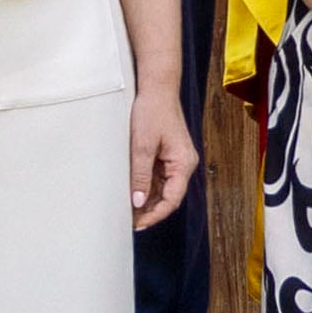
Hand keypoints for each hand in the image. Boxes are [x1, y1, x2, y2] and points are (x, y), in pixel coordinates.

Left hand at [128, 89, 202, 228]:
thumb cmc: (153, 111)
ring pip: (163, 188)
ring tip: (127, 209)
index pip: (172, 199)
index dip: (155, 214)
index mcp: (183, 163)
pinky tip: (133, 192)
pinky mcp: (168, 155)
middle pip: (168, 196)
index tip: (138, 224)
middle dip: (150, 210)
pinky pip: (159, 177)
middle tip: (129, 220)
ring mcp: (176, 160)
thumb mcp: (142, 145)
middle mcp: (184, 164)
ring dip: (147, 199)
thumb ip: (140, 175)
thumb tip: (137, 202)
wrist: (158, 88)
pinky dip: (147, 186)